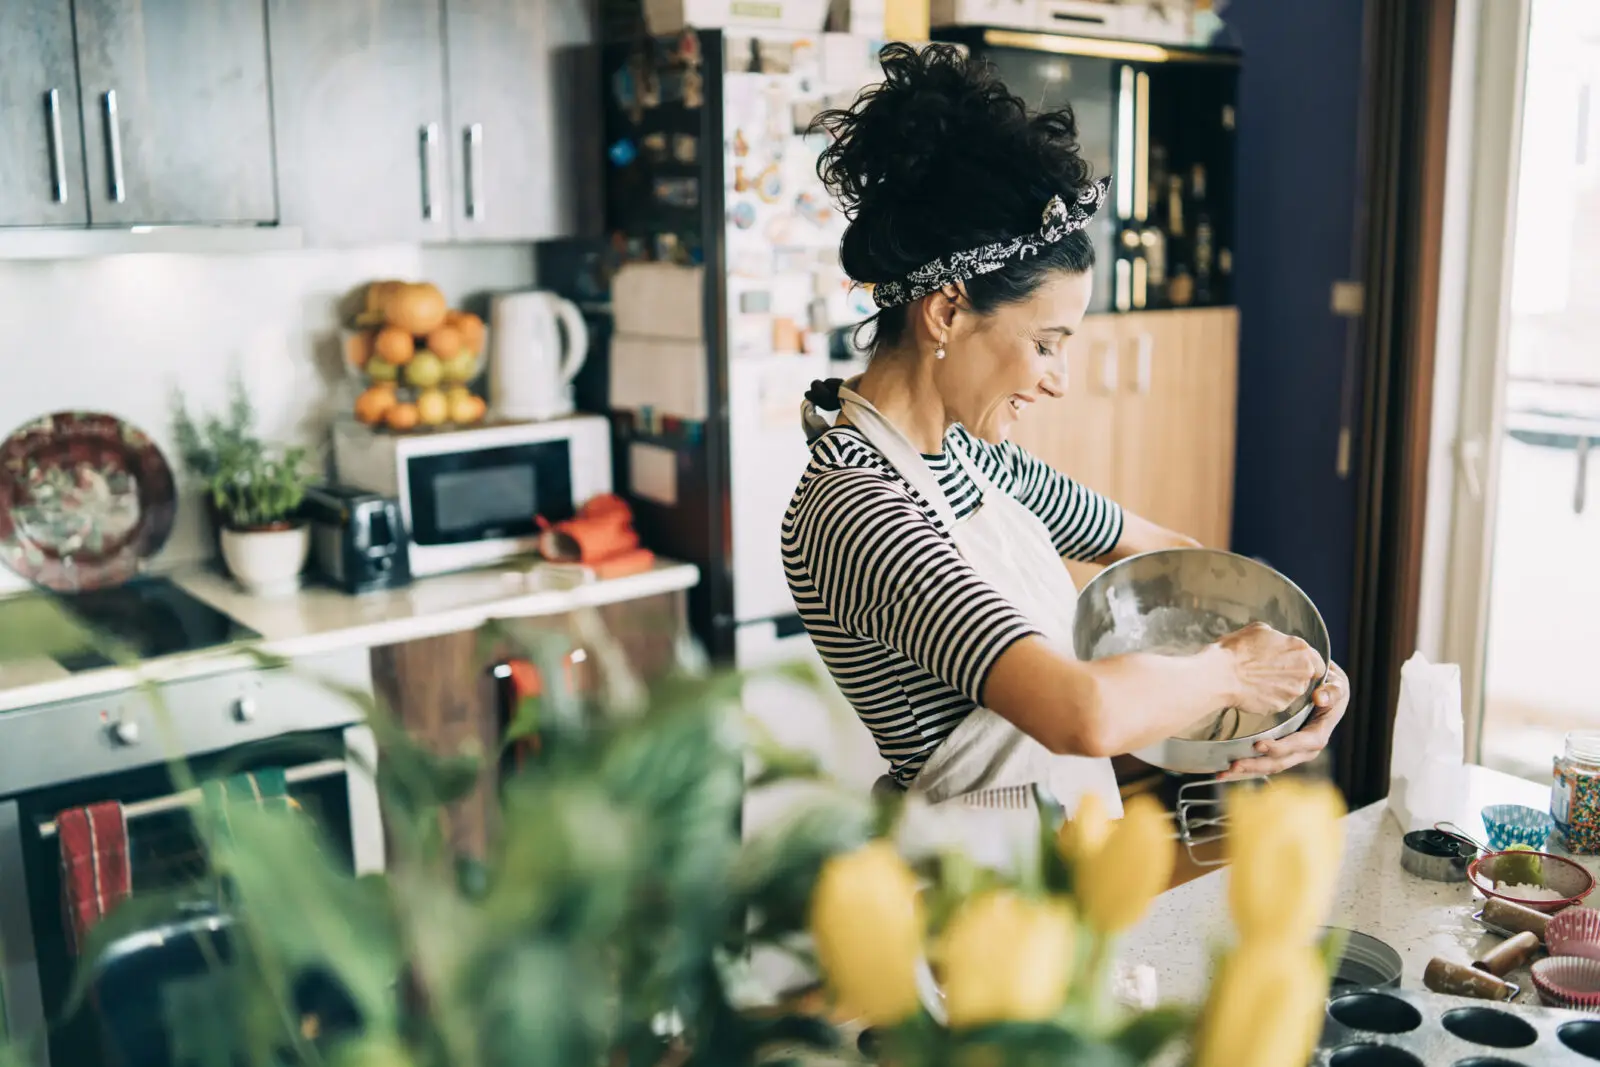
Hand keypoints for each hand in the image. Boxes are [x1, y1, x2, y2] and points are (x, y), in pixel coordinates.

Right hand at [1218, 622, 1325, 715]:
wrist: (1221, 674)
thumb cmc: (1237, 650)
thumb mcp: (1259, 630)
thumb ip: (1278, 638)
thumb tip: (1277, 641)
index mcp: (1301, 649)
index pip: (1317, 661)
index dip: (1304, 662)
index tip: (1292, 664)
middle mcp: (1304, 671)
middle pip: (1306, 676)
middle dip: (1292, 675)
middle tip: (1271, 671)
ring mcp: (1293, 690)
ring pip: (1293, 690)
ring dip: (1281, 687)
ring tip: (1259, 681)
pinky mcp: (1281, 706)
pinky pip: (1279, 702)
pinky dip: (1270, 698)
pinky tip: (1254, 690)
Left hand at [1218, 661, 1349, 779]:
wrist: (1327, 694)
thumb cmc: (1331, 688)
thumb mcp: (1337, 686)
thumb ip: (1332, 691)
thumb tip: (1320, 697)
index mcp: (1318, 735)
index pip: (1300, 744)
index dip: (1281, 747)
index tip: (1260, 745)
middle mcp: (1305, 750)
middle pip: (1280, 762)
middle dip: (1256, 765)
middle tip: (1234, 765)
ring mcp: (1292, 753)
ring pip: (1269, 767)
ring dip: (1246, 771)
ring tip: (1223, 773)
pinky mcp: (1280, 753)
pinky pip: (1262, 763)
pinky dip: (1245, 769)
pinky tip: (1225, 771)